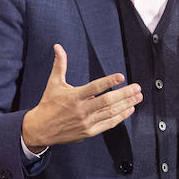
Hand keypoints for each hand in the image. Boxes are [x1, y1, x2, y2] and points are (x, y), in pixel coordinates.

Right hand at [21, 44, 141, 151]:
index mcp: (73, 97)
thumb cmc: (48, 104)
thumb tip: (58, 47)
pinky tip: (129, 109)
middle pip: (107, 101)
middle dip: (124, 94)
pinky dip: (120, 117)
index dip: (108, 81)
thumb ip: (60, 64)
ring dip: (126, 104)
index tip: (121, 76)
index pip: (94, 87)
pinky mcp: (89, 132)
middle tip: (137, 88)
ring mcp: (86, 122)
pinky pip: (108, 124)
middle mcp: (81, 110)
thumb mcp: (54, 83)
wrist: (40, 129)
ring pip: (110, 113)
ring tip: (137, 97)